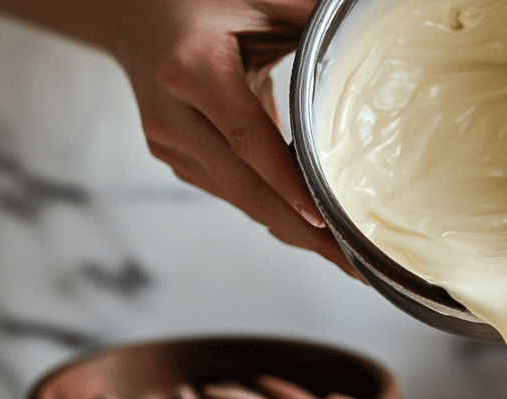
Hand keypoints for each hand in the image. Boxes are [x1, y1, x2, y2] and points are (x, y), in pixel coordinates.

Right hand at [103, 0, 353, 271]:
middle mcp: (174, 114)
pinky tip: (315, 232)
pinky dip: (276, 214)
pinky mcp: (178, 162)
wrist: (136, 12)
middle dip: (305, 234)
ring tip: (346, 257)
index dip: (286, 183)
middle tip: (356, 264)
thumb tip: (370, 26)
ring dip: (295, 232)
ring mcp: (171, 145)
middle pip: (248, 190)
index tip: (324, 221)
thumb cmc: (205, 0)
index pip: (247, 139)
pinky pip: (235, 195)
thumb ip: (308, 16)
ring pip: (243, 202)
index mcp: (193, 69)